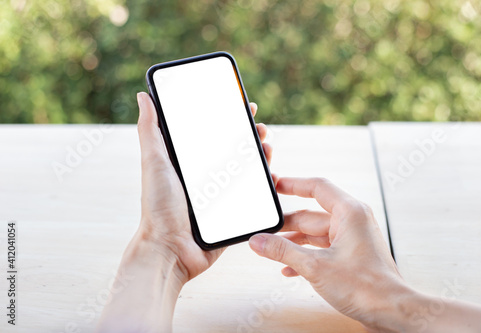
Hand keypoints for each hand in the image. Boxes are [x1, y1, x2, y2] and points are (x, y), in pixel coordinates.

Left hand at [96, 92, 272, 332]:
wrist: (170, 250)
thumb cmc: (157, 207)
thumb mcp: (154, 162)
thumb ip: (150, 130)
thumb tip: (143, 96)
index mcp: (188, 162)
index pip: (213, 133)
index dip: (230, 118)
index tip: (246, 106)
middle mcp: (205, 176)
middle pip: (234, 150)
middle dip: (251, 136)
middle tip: (261, 128)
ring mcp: (220, 195)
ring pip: (246, 171)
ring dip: (261, 157)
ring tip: (268, 148)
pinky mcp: (231, 213)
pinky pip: (252, 196)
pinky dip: (264, 185)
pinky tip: (271, 176)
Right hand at [249, 177, 480, 332]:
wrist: (391, 311)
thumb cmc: (368, 288)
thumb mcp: (315, 266)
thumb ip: (282, 250)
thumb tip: (259, 241)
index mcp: (349, 213)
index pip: (317, 187)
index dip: (294, 184)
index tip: (277, 184)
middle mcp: (352, 221)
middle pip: (311, 214)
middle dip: (287, 224)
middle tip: (265, 229)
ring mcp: (353, 239)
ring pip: (315, 233)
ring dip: (294, 243)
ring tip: (272, 250)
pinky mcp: (351, 255)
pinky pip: (322, 248)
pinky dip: (305, 255)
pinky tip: (289, 268)